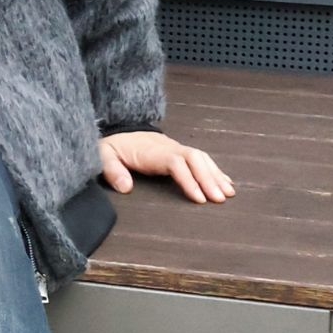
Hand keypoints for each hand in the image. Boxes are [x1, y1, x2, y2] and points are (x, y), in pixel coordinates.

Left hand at [99, 130, 234, 204]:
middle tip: (220, 199)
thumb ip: (112, 170)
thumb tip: (125, 187)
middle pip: (195, 159)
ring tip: (229, 194)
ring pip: (202, 158)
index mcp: (152, 151)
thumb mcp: (104, 156)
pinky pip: (202, 160)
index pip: (176, 163)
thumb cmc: (112, 148)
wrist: (118, 133)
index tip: (199, 198)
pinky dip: (215, 171)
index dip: (189, 180)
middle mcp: (169, 147)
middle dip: (209, 179)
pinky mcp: (180, 152)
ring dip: (216, 176)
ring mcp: (176, 148)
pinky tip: (226, 183)